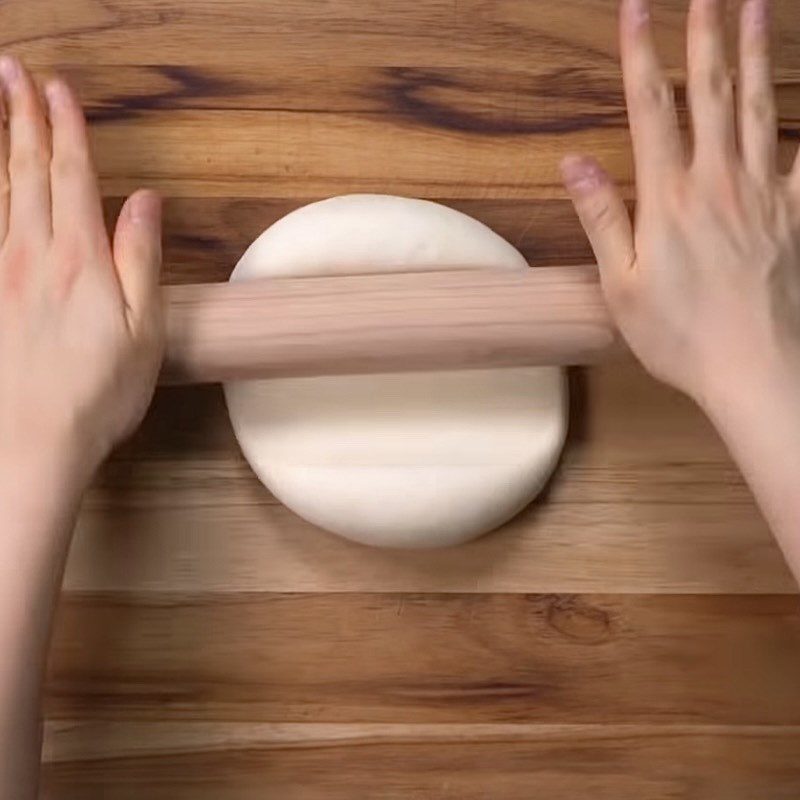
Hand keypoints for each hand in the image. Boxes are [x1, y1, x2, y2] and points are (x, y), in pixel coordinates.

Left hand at [0, 57, 162, 475]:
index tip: (59, 88)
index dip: (68, 129)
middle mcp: (33, 256)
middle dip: (22, 118)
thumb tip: (145, 203)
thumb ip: (140, 259)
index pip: (73, 177)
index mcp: (80, 260)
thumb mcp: (143, 330)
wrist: (31, 442)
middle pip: (26, 173)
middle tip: (13, 71)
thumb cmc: (98, 392)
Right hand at [561, 0, 799, 408]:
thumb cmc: (680, 335)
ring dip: (756, 55)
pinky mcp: (796, 214)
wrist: (756, 369)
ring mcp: (764, 195)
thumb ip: (601, 218)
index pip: (651, 111)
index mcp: (669, 200)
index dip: (640, 56)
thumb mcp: (621, 285)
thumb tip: (574, 163)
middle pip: (710, 95)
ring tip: (757, 9)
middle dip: (705, 37)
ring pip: (758, 109)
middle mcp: (718, 184)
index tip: (636, 9)